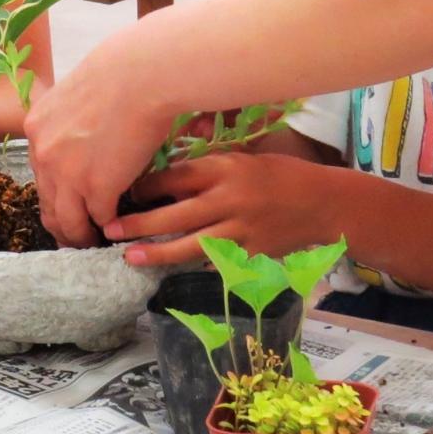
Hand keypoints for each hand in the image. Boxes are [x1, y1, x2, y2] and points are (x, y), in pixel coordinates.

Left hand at [24, 36, 176, 246]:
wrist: (141, 75)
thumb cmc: (120, 75)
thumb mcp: (74, 97)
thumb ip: (68, 124)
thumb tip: (81, 143)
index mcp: (36, 130)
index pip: (40, 176)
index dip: (55, 196)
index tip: (68, 207)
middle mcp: (44, 154)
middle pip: (48, 205)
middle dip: (62, 226)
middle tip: (77, 237)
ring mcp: (68, 174)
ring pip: (68, 221)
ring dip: (82, 236)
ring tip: (95, 243)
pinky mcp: (97, 187)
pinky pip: (100, 218)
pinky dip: (110, 225)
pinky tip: (120, 228)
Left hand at [102, 153, 337, 267]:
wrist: (322, 204)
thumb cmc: (276, 175)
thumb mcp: (239, 160)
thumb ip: (204, 172)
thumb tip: (159, 184)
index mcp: (226, 169)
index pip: (176, 177)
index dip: (146, 187)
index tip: (124, 193)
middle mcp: (231, 200)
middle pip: (177, 214)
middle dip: (140, 223)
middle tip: (110, 230)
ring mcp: (242, 231)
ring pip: (192, 245)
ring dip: (158, 253)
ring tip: (130, 258)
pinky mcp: (252, 255)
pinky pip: (215, 263)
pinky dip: (192, 268)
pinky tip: (168, 274)